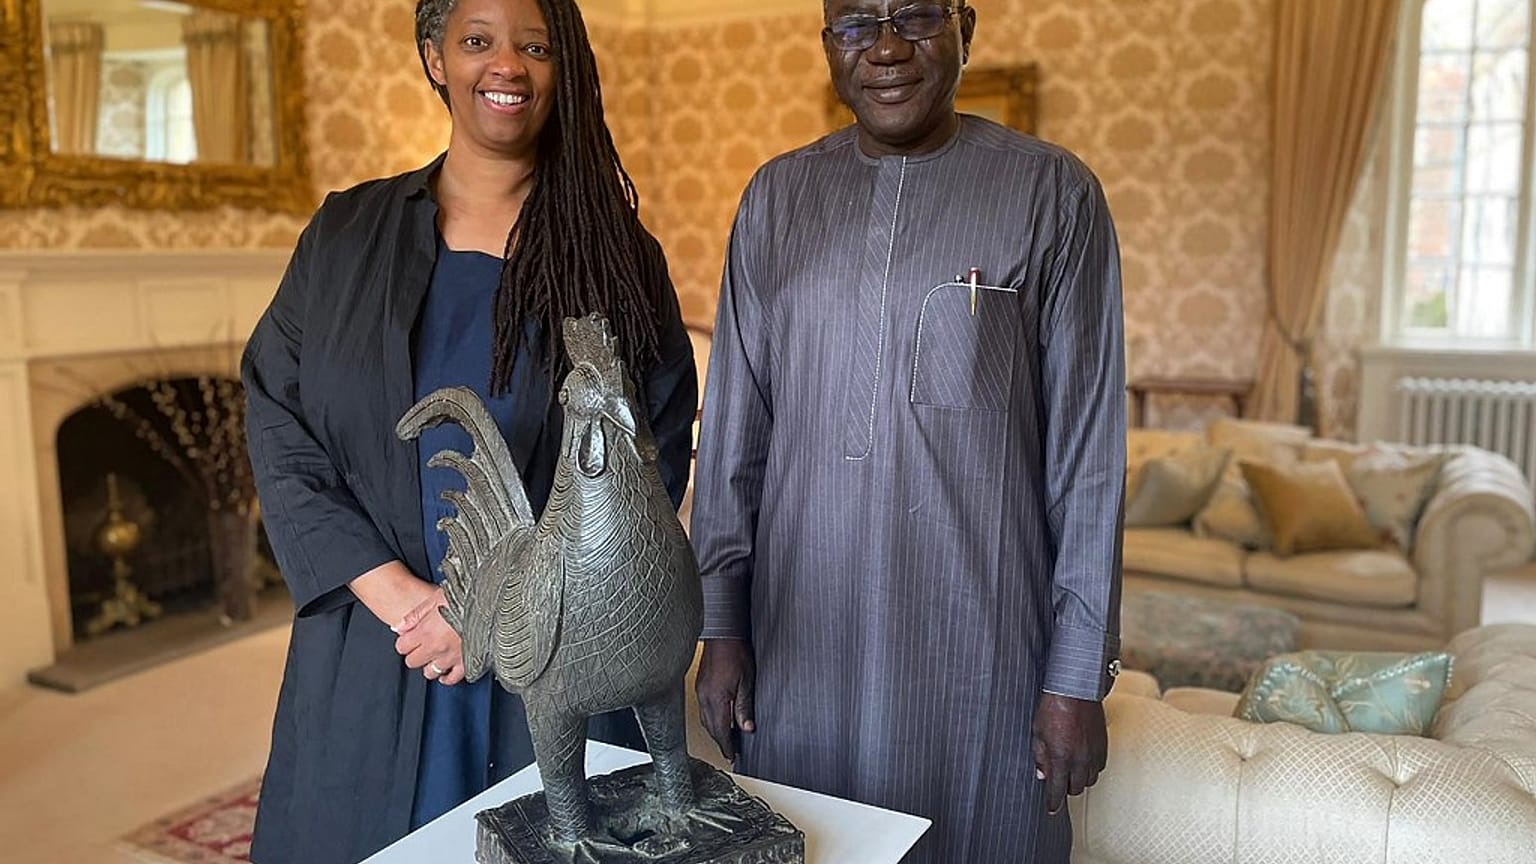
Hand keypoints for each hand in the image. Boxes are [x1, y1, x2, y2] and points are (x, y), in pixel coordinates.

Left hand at [394, 587, 464, 685]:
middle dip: (415, 653)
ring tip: (436, 654)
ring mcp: (452, 657)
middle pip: (413, 662)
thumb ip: (414, 615)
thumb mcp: (434, 598)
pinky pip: (453, 678)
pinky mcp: (467, 662)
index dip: (405, 640)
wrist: (491, 602)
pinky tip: (446, 670)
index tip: (410, 636)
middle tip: (422, 643)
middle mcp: (437, 647)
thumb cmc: (464, 596)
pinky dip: (448, 676)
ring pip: (430, 672)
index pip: (402, 647)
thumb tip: (397, 627)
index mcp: (426, 631)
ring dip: (430, 664)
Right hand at [695, 638, 755, 760]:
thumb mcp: (747, 682)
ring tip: (727, 737)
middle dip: (721, 740)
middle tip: (731, 750)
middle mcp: (705, 697)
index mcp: (716, 699)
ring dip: (716, 730)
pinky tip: (720, 717)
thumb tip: (746, 728)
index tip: (732, 756)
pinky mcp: (700, 685)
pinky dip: (711, 718)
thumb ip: (744, 707)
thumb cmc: (736, 653)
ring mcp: (700, 691)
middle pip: (711, 727)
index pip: (721, 730)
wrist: (723, 633)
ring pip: (706, 719)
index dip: (726, 745)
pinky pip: (703, 708)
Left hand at [1032, 692, 1107, 815]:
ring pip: (1090, 779)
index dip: (1053, 803)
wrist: (1076, 689)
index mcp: (1061, 757)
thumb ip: (1040, 756)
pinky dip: (1090, 768)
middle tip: (1058, 782)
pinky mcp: (1103, 745)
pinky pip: (1099, 766)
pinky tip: (1082, 760)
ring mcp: (1094, 752)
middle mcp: (1080, 758)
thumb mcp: (1037, 733)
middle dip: (1066, 789)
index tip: (1051, 809)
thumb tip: (1042, 775)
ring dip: (1079, 778)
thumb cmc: (1053, 707)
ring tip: (1070, 769)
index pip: (1057, 790)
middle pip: (1076, 788)